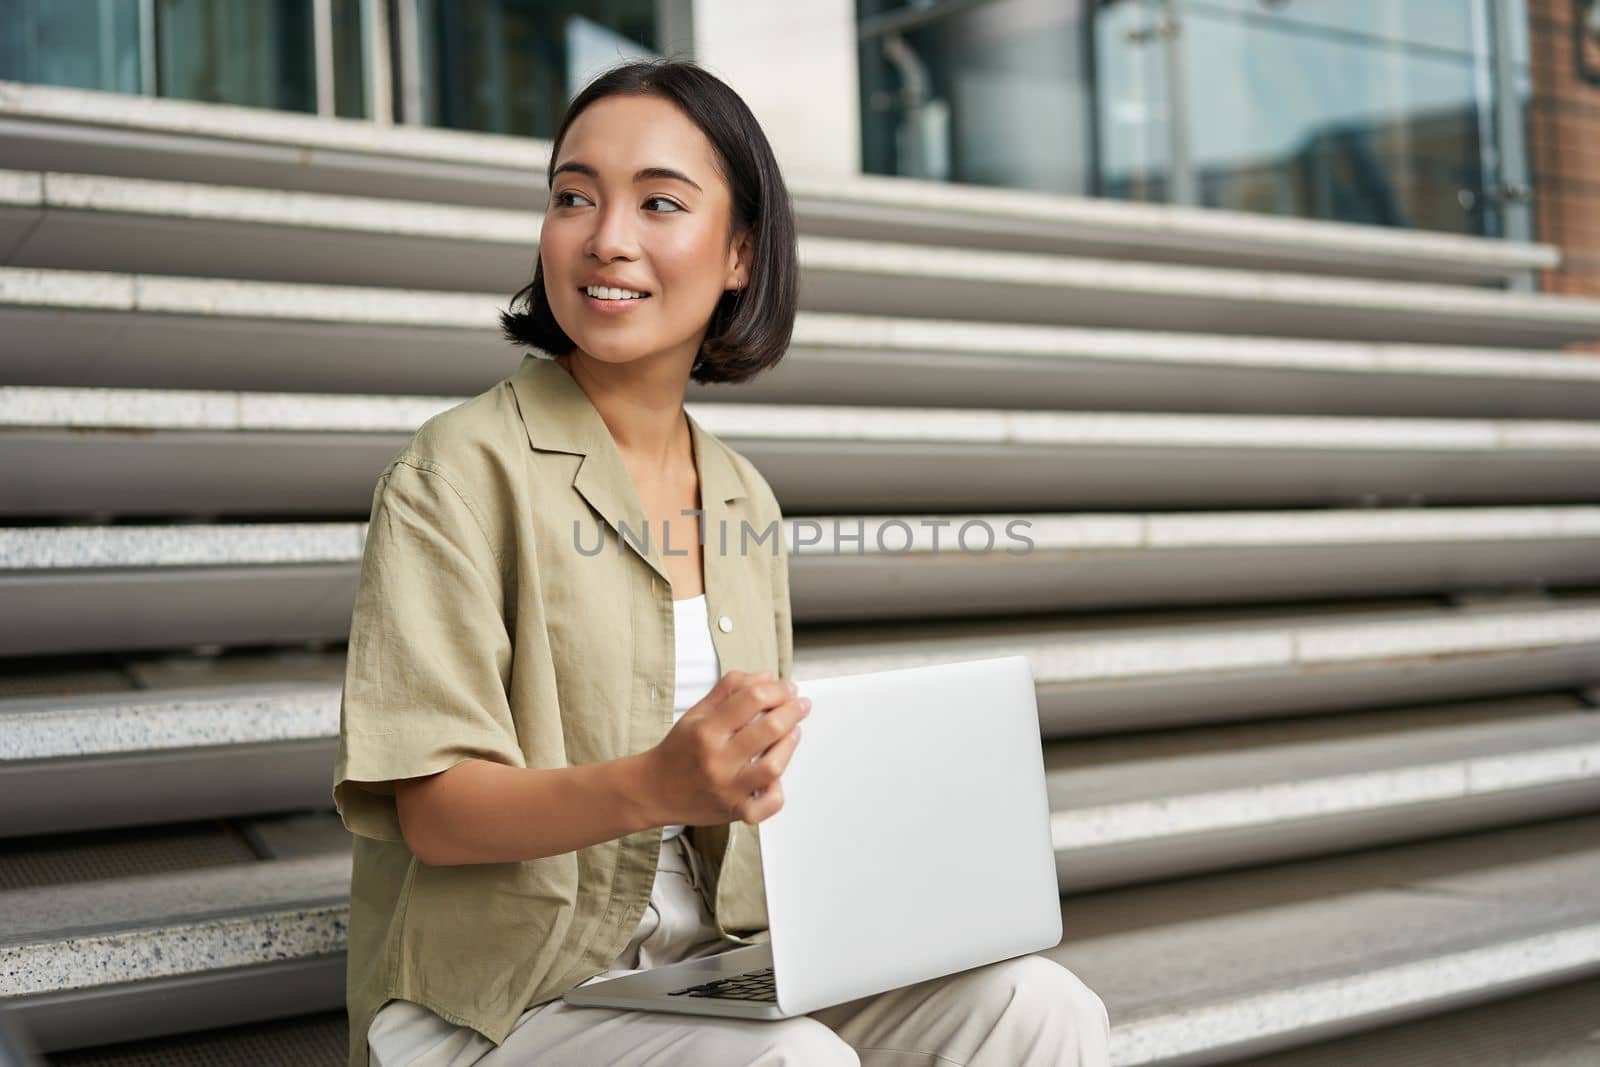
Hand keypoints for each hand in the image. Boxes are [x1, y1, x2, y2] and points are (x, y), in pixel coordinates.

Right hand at [645, 670, 809, 826]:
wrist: (653, 791)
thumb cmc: (678, 752)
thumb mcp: (697, 712)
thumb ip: (730, 691)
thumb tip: (764, 677)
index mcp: (707, 730)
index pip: (752, 699)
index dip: (777, 689)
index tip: (787, 688)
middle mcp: (718, 759)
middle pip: (769, 728)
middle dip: (792, 711)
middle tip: (799, 704)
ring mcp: (728, 788)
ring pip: (773, 766)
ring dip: (789, 745)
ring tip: (793, 732)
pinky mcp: (735, 811)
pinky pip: (767, 805)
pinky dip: (777, 791)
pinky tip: (775, 776)